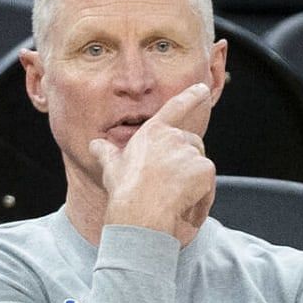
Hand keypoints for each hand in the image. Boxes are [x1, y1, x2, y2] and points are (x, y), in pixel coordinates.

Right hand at [90, 82, 216, 243]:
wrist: (141, 213)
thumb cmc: (124, 191)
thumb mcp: (111, 168)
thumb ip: (105, 152)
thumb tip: (94, 144)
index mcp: (152, 132)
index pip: (175, 107)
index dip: (190, 96)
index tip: (202, 88)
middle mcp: (173, 137)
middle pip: (191, 142)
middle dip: (185, 160)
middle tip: (170, 183)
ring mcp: (191, 152)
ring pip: (199, 164)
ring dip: (192, 179)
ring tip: (173, 198)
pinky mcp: (205, 169)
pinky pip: (208, 183)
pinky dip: (201, 195)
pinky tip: (184, 206)